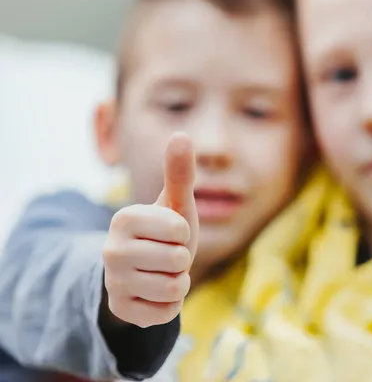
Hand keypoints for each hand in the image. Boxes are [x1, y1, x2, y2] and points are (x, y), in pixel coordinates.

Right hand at [103, 133, 198, 327]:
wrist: (144, 271)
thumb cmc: (165, 232)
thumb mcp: (174, 203)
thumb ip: (179, 172)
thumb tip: (181, 133)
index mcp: (124, 218)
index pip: (179, 230)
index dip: (184, 234)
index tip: (171, 234)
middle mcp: (111, 250)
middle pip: (178, 261)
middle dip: (182, 260)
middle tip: (167, 256)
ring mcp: (113, 282)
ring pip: (174, 288)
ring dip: (179, 282)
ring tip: (163, 273)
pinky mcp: (120, 310)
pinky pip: (166, 312)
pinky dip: (171, 305)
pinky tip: (156, 293)